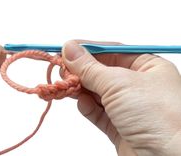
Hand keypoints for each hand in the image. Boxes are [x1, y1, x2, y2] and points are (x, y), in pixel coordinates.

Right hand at [62, 40, 180, 155]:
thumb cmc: (157, 115)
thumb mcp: (119, 83)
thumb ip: (90, 67)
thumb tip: (69, 48)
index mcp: (147, 67)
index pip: (111, 51)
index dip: (87, 50)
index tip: (66, 48)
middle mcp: (138, 85)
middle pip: (102, 72)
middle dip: (81, 71)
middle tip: (62, 70)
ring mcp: (129, 107)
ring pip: (97, 93)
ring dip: (80, 89)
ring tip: (66, 86)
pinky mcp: (120, 126)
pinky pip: (98, 112)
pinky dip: (87, 107)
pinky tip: (81, 103)